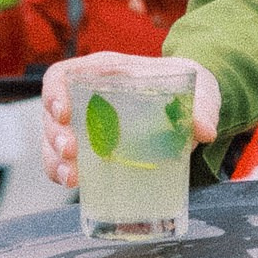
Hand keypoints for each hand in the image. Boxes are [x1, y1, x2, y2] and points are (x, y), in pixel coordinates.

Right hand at [40, 52, 221, 188]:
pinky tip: (75, 185)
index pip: (62, 75)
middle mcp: (88, 96)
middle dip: (54, 135)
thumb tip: (204, 131)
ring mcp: (86, 124)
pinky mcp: (93, 148)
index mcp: (105, 72)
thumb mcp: (199, 89)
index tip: (64, 114)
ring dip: (54, 160)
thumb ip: (202, 106)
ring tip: (71, 178)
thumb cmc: (187, 87)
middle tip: (71, 152)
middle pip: (52, 113)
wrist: (192, 106)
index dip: (54, 93)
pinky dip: (63, 173)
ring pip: (53, 140)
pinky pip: (66, 161)